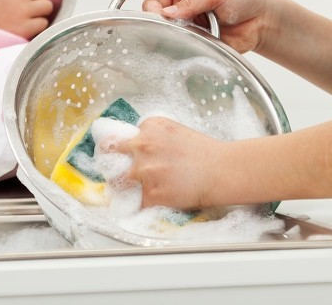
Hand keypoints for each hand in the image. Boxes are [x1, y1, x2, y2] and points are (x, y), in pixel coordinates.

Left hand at [109, 117, 224, 209]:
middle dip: (112, 164)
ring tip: (132, 189)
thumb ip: (151, 134)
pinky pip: (136, 201)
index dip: (120, 149)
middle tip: (116, 171)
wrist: (219, 170)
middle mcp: (143, 147)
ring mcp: (145, 172)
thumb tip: (134, 143)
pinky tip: (152, 198)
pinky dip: (142, 202)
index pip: (120, 138)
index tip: (118, 155)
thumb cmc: (202, 151)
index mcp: (148, 128)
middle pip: (111, 156)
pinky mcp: (151, 194)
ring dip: (125, 186)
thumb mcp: (173, 129)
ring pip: (119, 182)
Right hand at [142, 0, 281, 54]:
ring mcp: (188, 33)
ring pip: (167, 41)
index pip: (154, 1)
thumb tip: (168, 13)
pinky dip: (184, 54)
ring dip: (171, 42)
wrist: (261, 20)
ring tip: (182, 42)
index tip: (159, 16)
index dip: (152, 9)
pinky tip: (189, 52)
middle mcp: (180, 15)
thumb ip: (192, 0)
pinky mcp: (198, 49)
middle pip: (156, 23)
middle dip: (158, 28)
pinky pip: (184, 54)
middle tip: (169, 32)